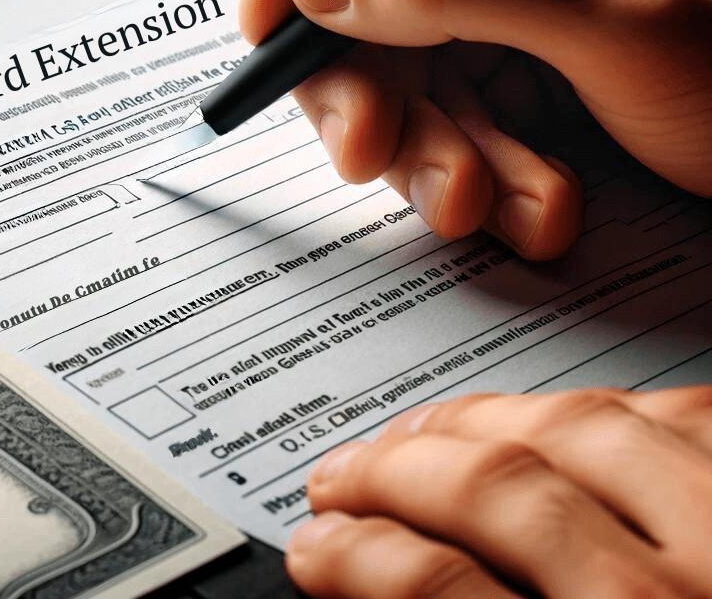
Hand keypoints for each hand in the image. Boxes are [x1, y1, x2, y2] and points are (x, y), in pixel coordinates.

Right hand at [240, 0, 711, 259]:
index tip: (282, 14)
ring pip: (394, 25)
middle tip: (369, 147)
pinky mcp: (532, 24)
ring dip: (421, 132)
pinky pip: (447, 79)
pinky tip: (530, 204)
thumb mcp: (646, 19)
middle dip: (361, 60)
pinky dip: (472, 154)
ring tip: (476, 203)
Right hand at [286, 387, 711, 598]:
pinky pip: (682, 416)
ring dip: (481, 421)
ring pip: (586, 429)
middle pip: (505, 493)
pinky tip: (552, 416)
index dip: (360, 560)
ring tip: (421, 431)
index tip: (315, 544)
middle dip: (397, 472)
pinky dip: (600, 410)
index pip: (447, 594)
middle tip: (342, 471)